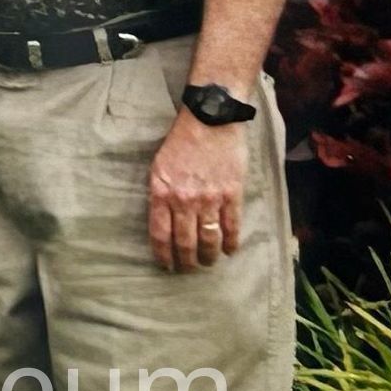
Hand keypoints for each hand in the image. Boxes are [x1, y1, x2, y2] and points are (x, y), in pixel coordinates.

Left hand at [148, 113, 247, 271]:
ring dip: (208, 256)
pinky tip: (230, 251)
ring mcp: (210, 199)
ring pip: (208, 240)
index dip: (163, 255)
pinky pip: (232, 227)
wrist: (210, 121)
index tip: (166, 265)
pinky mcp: (232, 195)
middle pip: (184, 242)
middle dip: (185, 261)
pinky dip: (231, 243)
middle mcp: (184, 200)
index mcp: (161, 193)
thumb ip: (160, 194)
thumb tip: (162, 221)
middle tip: (187, 269)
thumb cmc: (180, 143)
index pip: (160, 234)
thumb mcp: (158, 167)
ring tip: (207, 263)